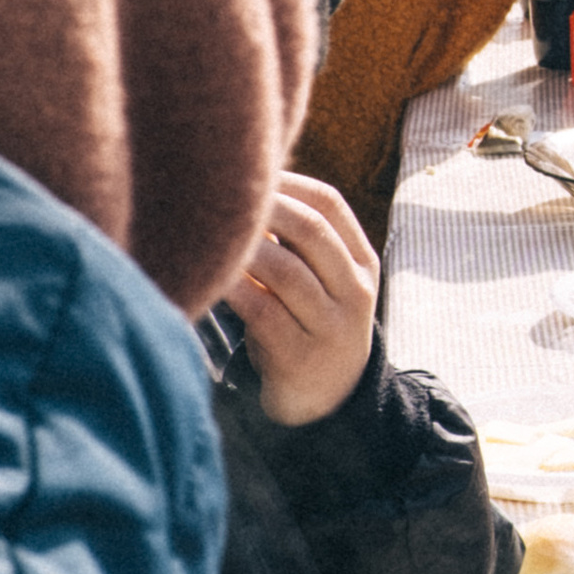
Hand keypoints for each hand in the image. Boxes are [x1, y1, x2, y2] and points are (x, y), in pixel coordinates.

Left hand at [222, 171, 379, 426]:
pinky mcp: (300, 356)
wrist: (326, 400)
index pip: (330, 204)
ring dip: (245, 248)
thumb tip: (246, 186)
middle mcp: (355, 292)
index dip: (287, 181)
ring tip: (210, 233)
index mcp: (362, 263)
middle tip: (219, 195)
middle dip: (264, 206)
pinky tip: (211, 276)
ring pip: (286, 271)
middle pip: (311, 230)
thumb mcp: (321, 281)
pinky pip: (263, 311)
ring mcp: (331, 326)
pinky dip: (234, 289)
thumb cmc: (308, 323)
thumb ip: (296, 241)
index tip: (249, 174)